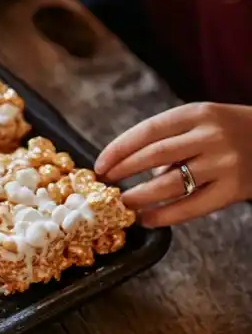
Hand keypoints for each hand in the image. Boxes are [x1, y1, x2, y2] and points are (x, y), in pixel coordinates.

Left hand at [95, 102, 251, 225]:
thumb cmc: (230, 132)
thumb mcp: (203, 122)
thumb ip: (170, 141)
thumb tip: (128, 168)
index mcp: (197, 113)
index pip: (147, 131)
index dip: (118, 149)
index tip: (99, 166)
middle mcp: (210, 135)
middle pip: (154, 155)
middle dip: (123, 171)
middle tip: (105, 186)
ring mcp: (223, 163)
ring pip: (169, 183)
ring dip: (139, 196)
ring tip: (122, 204)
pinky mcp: (233, 189)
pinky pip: (191, 206)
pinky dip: (164, 215)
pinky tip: (147, 219)